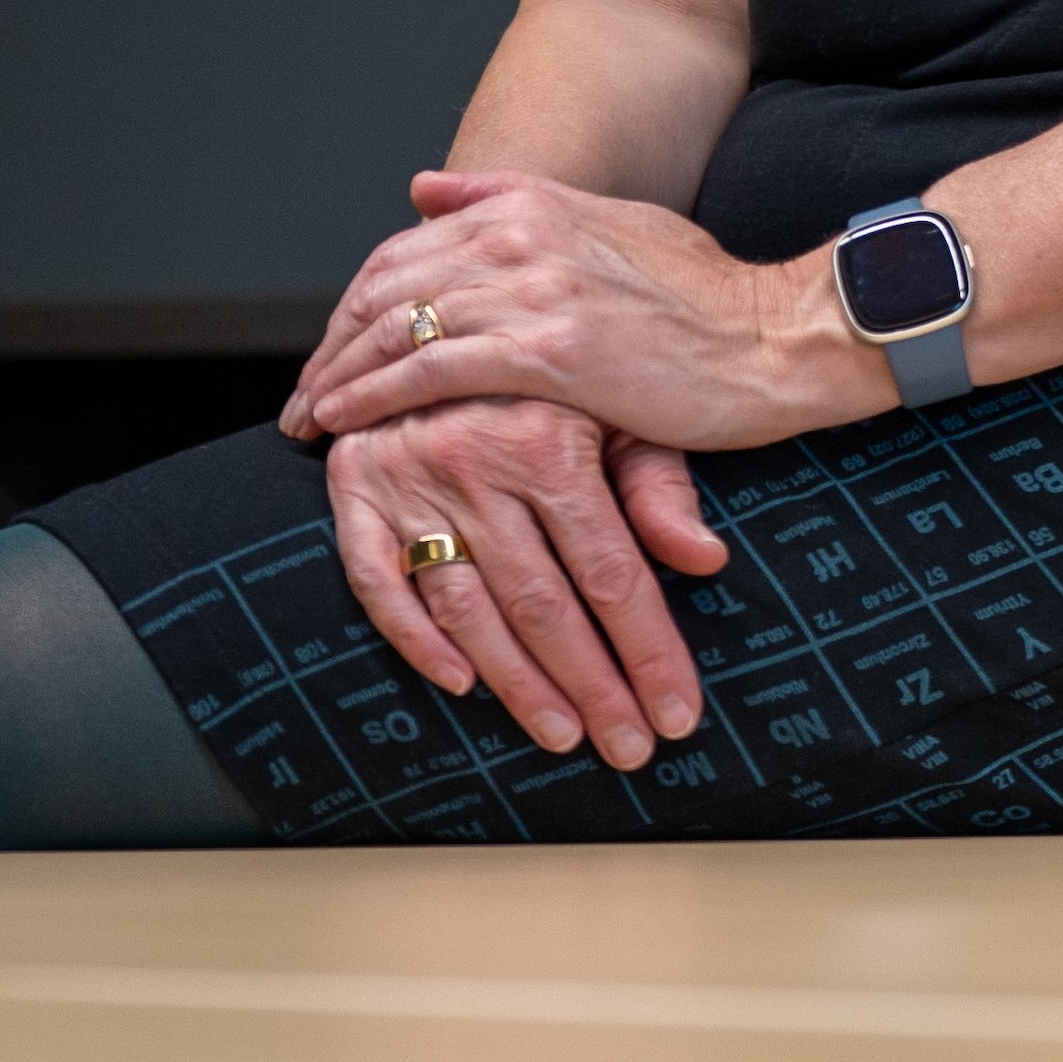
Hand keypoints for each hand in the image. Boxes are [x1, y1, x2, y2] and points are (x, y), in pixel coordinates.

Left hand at [285, 167, 878, 452]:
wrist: (772, 337)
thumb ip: (512, 201)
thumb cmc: (704, 298)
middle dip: (334, 341)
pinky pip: (429, 371)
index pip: (409, 245)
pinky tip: (346, 423)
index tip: (335, 345)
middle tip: (306, 390)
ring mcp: (533, 289)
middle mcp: (523, 235)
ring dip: (338, 375)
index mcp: (535, 204)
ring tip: (310, 416)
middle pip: (389, 285)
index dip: (358, 299)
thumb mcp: (609, 224)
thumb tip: (423, 186)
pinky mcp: (546, 351)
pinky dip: (374, 396)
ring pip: (397, 326)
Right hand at [322, 398, 727, 769]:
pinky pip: (377, 582)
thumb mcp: (617, 407)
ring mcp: (410, 481)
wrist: (442, 313)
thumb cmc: (552, 372)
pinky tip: (461, 684)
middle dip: (592, 686)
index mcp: (548, 441)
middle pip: (542, 604)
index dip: (647, 651)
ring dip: (516, 683)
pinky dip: (414, 639)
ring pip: (468, 608)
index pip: (610, 573)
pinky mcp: (355, 491)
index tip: (677, 713)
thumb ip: (658, 484)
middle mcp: (476, 463)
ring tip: (561, 735)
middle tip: (628, 747)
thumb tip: (707, 560)